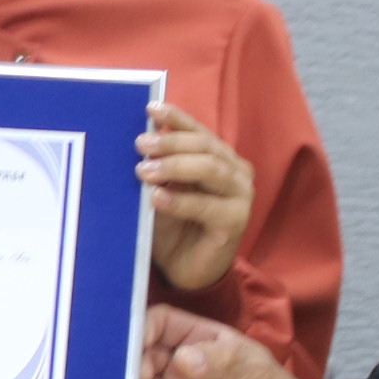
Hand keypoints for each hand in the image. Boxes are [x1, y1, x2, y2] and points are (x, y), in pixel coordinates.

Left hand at [140, 96, 254, 294]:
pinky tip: (156, 198)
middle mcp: (235, 172)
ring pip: (209, 169)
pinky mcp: (236, 222)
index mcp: (219, 157)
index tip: (150, 109)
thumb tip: (138, 140)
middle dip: (170, 142)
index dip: (176, 118)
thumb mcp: (160, 189)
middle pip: (204, 146)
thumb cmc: (171, 225)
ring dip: (174, 167)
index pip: (198, 131)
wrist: (185, 269)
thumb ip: (157, 166)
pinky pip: (206, 206)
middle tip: (140, 145)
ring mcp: (240, 196)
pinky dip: (179, 201)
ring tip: (144, 171)